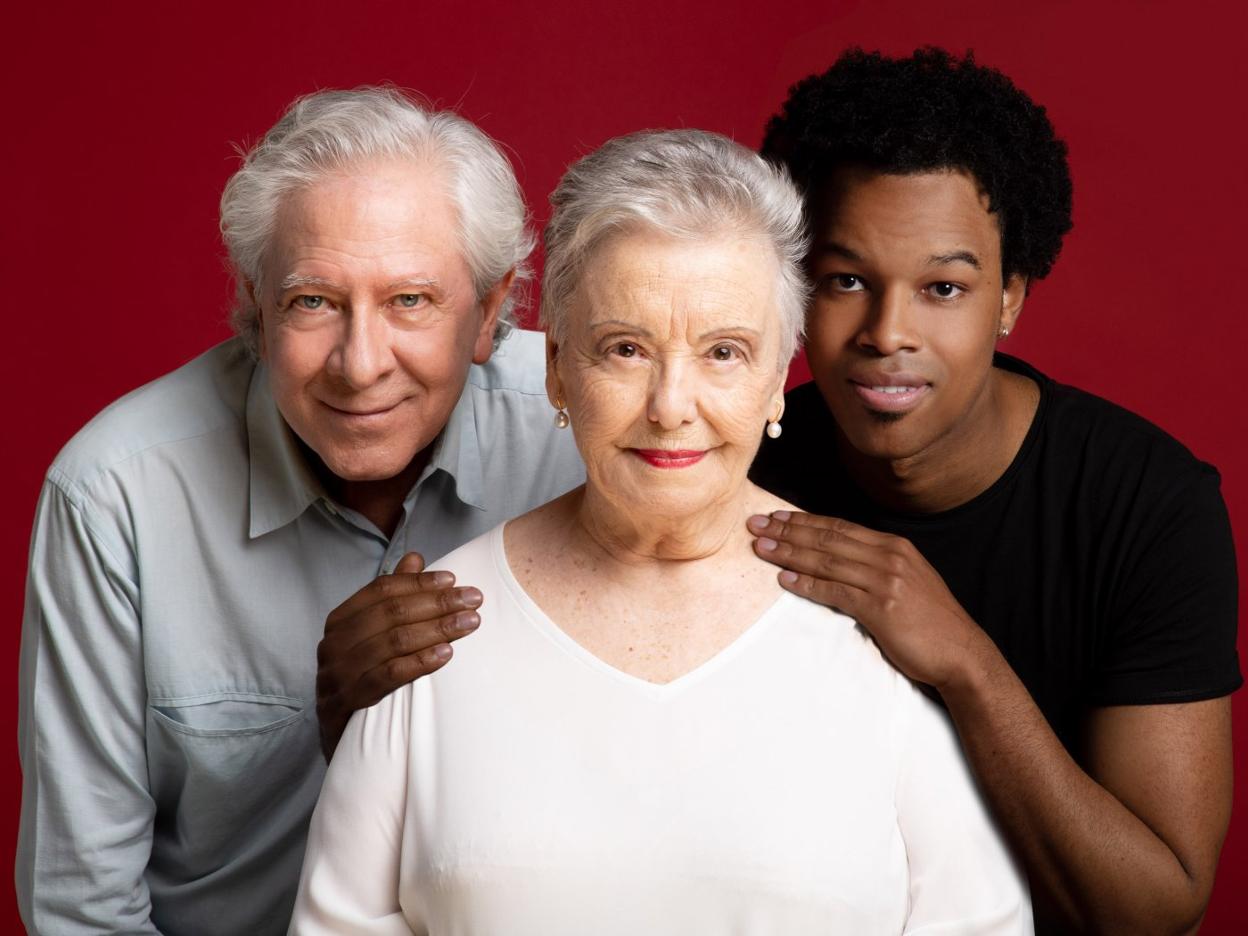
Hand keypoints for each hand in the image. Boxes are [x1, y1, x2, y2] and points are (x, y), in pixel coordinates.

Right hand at [315, 552, 482, 758]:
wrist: (341, 742)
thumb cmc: (363, 680)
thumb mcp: (374, 637)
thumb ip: (392, 598)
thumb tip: (414, 558)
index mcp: (340, 621)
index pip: (382, 590)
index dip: (419, 582)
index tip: (455, 580)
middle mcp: (333, 644)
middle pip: (391, 613)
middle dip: (437, 603)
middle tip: (474, 601)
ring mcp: (337, 675)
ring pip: (392, 642)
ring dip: (436, 629)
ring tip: (470, 624)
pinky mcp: (346, 705)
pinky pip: (387, 677)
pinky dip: (419, 662)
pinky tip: (446, 654)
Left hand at [747, 510, 992, 692]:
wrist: (961, 653)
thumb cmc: (930, 622)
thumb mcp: (906, 581)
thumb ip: (876, 566)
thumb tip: (839, 560)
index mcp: (894, 546)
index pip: (839, 527)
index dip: (804, 521)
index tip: (775, 516)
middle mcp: (889, 556)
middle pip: (827, 538)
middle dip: (787, 530)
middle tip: (755, 524)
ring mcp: (886, 580)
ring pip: (826, 561)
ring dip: (789, 553)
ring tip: (760, 548)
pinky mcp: (882, 607)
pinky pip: (835, 591)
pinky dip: (807, 584)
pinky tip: (784, 580)